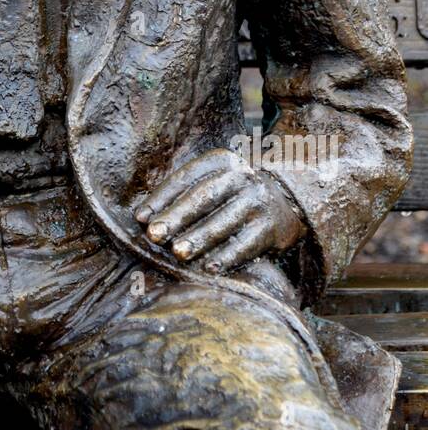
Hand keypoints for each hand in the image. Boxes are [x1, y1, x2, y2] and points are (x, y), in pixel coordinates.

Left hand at [135, 148, 303, 273]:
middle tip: (154, 235)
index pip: (186, 178)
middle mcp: (240, 177)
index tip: (141, 218)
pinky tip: (210, 267)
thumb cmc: (233, 194)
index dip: (161, 197)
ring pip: (224, 221)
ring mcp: (258, 201)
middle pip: (203, 197)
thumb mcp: (214, 181)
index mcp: (220, 162)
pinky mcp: (272, 226)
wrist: (287, 200)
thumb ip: (184, 193)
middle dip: (176, 217)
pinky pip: (247, 243)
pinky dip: (228, 256)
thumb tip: (145, 218)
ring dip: (199, 238)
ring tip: (178, 253)